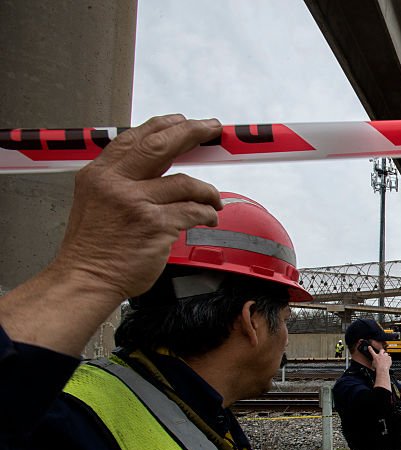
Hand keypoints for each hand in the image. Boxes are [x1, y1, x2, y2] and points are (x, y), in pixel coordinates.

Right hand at [54, 114, 223, 301]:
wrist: (85, 279)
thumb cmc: (94, 247)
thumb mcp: (96, 201)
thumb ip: (122, 181)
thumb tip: (158, 167)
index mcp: (99, 174)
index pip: (134, 138)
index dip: (163, 126)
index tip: (183, 120)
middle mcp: (115, 184)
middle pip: (161, 146)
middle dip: (192, 132)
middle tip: (212, 128)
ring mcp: (136, 204)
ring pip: (186, 183)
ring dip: (208, 191)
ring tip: (214, 200)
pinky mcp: (156, 226)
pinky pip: (194, 211)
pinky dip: (207, 214)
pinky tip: (209, 218)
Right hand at [368, 344, 391, 372]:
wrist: (382, 369)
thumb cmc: (378, 368)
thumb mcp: (373, 364)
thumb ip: (374, 361)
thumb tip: (375, 361)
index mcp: (375, 356)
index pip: (372, 351)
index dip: (370, 349)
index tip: (369, 347)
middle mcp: (380, 355)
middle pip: (381, 350)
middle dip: (382, 350)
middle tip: (382, 352)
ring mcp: (385, 356)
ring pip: (386, 354)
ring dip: (386, 356)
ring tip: (385, 359)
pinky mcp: (389, 358)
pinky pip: (389, 357)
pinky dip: (389, 359)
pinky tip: (388, 362)